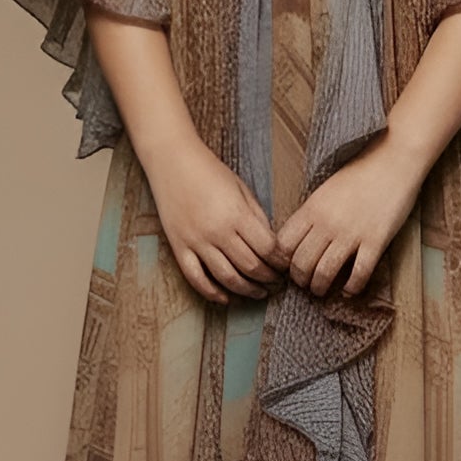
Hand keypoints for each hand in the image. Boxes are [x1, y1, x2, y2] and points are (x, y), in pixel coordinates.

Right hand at [143, 136, 286, 305]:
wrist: (173, 162)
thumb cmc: (210, 172)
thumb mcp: (242, 189)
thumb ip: (258, 218)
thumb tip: (272, 245)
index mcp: (237, 215)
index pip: (267, 249)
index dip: (281, 262)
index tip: (287, 266)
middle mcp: (217, 232)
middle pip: (250, 267)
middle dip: (269, 279)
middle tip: (278, 283)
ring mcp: (196, 242)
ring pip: (226, 278)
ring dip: (247, 290)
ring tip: (260, 293)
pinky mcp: (179, 247)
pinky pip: (196, 279)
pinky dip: (212, 293)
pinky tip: (226, 298)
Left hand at [275, 137, 426, 297]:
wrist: (394, 159)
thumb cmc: (361, 171)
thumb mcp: (326, 189)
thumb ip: (312, 212)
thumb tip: (300, 237)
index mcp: (312, 208)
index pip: (283, 245)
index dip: (282, 261)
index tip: (289, 267)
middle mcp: (327, 223)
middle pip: (301, 264)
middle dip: (300, 280)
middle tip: (305, 284)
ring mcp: (351, 233)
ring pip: (324, 273)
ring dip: (320, 287)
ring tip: (322, 290)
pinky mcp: (375, 241)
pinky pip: (359, 274)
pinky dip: (352, 288)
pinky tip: (349, 290)